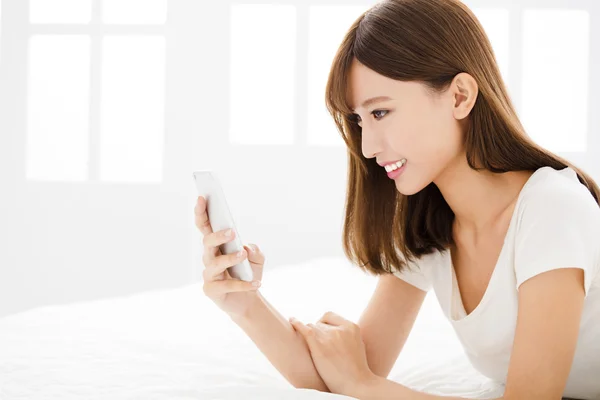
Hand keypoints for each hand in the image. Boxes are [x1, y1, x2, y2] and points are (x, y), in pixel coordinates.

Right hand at [195, 196, 264, 316]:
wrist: (248, 299)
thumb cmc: (248, 273)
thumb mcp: (258, 259)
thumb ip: (255, 251)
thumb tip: (246, 248)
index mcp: (217, 245)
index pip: (205, 225)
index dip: (201, 212)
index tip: (202, 197)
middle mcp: (209, 257)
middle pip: (206, 242)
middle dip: (217, 235)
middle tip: (232, 232)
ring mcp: (208, 274)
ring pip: (215, 263)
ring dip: (229, 258)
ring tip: (242, 255)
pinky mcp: (211, 290)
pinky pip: (226, 285)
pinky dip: (243, 284)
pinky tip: (257, 283)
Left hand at [289, 311, 376, 396]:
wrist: (356, 385)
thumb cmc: (356, 370)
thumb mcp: (357, 344)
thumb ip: (346, 334)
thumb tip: (334, 330)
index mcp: (351, 327)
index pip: (329, 316)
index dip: (323, 324)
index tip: (320, 333)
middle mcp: (340, 328)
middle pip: (319, 324)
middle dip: (317, 334)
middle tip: (316, 347)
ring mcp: (329, 336)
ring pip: (311, 328)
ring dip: (310, 338)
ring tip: (310, 348)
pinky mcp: (318, 344)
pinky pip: (304, 328)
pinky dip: (296, 323)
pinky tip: (291, 321)